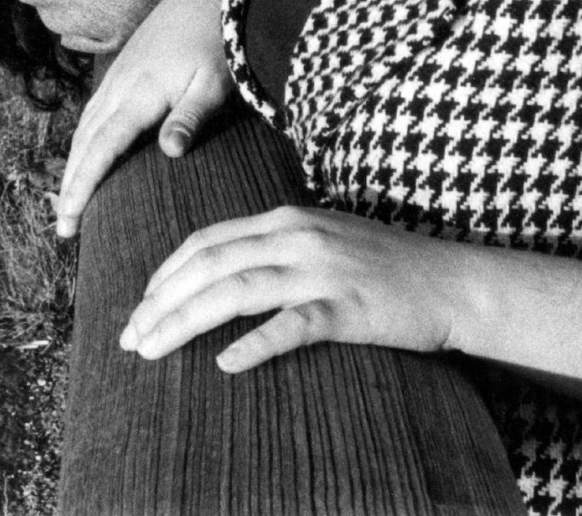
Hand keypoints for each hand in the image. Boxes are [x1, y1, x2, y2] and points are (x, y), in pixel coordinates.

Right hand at [54, 0, 231, 238]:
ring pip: (84, 128)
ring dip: (72, 166)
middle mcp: (118, 87)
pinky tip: (83, 155)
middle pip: (84, 144)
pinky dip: (82, 141)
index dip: (82, 186)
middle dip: (70, 186)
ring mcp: (116, 78)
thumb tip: (169, 151)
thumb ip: (191, 116)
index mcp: (139, 94)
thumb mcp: (214, 82)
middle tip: (63, 228)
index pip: (102, 149)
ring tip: (66, 201)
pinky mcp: (121, 71)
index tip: (68, 219)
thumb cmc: (216, 43)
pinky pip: (92, 113)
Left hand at [120, 205, 456, 372]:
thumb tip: (220, 276)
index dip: (165, 273)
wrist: (452, 282)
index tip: (139, 305)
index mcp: (286, 219)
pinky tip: (226, 363)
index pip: (207, 241)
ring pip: (235, 291)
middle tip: (130, 337)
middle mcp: (298, 237)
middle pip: (209, 264)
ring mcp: (323, 271)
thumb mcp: (323, 241)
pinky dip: (255, 343)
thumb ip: (275, 250)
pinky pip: (292, 325)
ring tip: (153, 349)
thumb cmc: (385, 268)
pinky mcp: (348, 307)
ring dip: (185, 320)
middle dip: (160, 301)